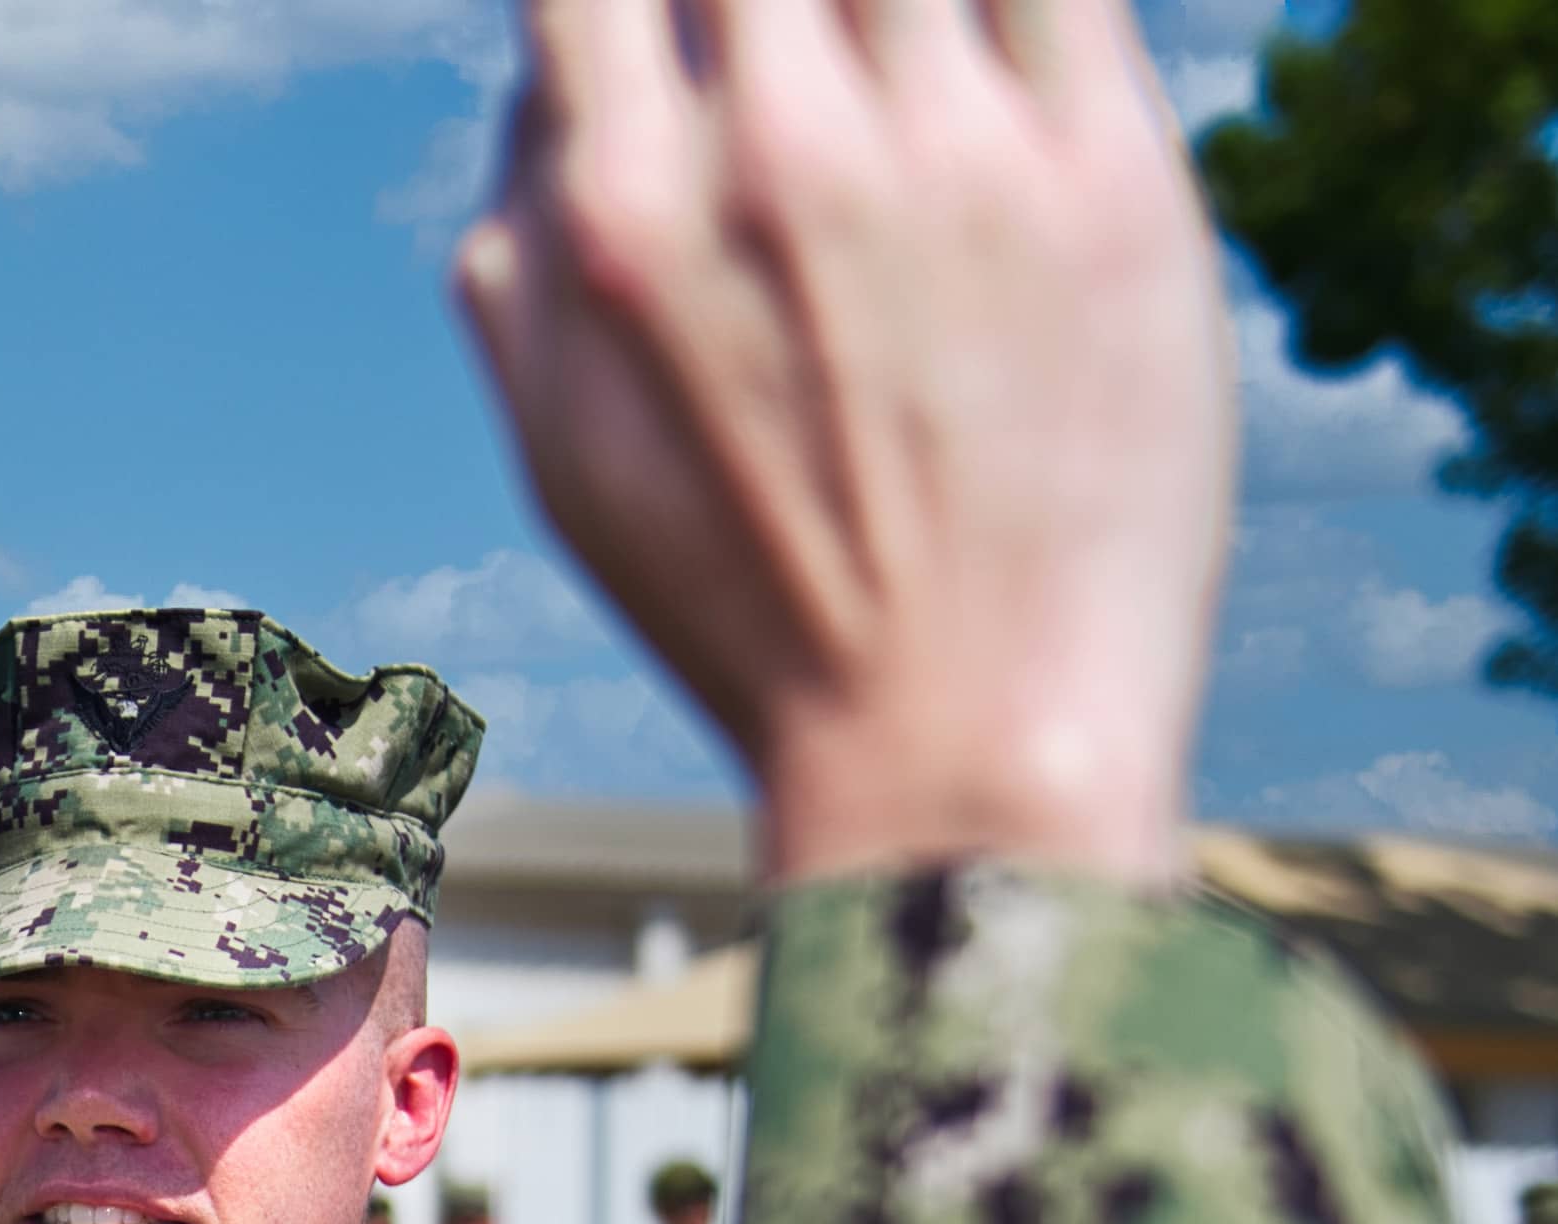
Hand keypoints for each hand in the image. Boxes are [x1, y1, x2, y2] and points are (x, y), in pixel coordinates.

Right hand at [456, 0, 1228, 884]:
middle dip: (759, 1)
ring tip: (892, 66)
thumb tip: (545, 75)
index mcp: (617, 218)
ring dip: (889, 9)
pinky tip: (992, 50)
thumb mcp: (557, 448)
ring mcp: (954, 155)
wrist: (959, 742)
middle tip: (796, 66)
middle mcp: (775, 156)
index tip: (668, 27)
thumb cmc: (747, 603)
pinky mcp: (1112, 174)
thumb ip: (518, 245)